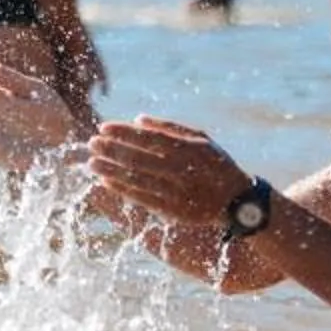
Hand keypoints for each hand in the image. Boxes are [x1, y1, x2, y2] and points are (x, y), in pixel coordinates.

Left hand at [87, 117, 251, 224]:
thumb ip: (169, 127)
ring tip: (91, 163)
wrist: (239, 202)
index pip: (149, 138)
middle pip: (139, 158)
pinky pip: (143, 199)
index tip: (102, 128)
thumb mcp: (201, 140)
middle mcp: (184, 170)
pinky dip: (123, 190)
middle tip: (91, 144)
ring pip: (137, 179)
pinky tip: (106, 182)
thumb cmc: (216, 164)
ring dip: (111, 170)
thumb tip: (137, 118)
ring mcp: (179, 192)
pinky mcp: (175, 212)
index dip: (123, 132)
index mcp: (190, 149)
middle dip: (111, 150)